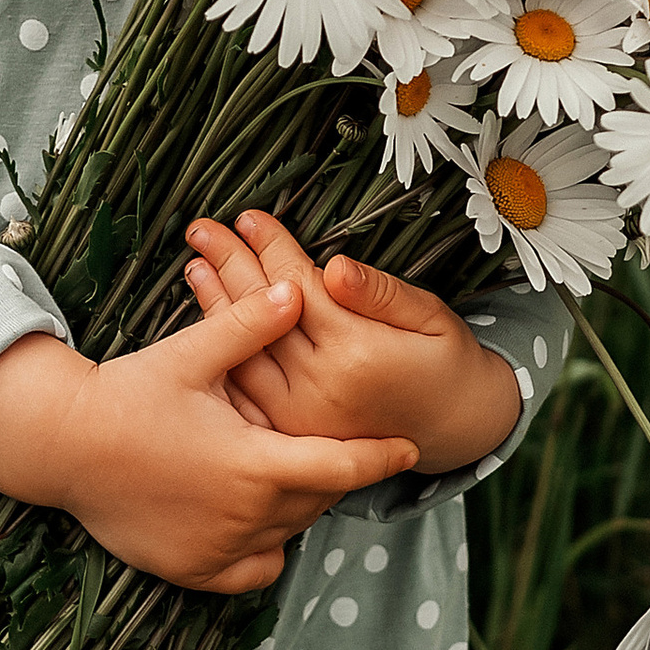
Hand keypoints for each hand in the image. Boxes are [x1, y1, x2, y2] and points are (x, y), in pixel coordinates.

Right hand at [0, 283, 418, 592]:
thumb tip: (298, 288)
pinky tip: (255, 517)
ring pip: (289, 532)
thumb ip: (249, 325)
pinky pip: (253, 570)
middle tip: (331, 444)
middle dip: (333, 471)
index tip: (409, 448)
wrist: (60, 445)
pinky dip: (265, 548)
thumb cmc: (126, 395)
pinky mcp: (192, 569)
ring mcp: (218, 550)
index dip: (381, 456)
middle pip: (318, 499)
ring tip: (289, 470)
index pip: (342, 467)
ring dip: (301, 504)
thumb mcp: (189, 354)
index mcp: (254, 463)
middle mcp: (244, 516)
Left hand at [181, 209, 521, 473]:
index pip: (299, 286)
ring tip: (195, 263)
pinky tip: (210, 317)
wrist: (454, 429)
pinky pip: (247, 385)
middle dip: (231, 264)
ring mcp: (299, 416)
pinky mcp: (290, 432)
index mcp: (357, 353)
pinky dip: (225, 348)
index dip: (272, 248)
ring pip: (245, 350)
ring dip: (216, 304)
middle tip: (203, 229)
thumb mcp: (431, 317)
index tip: (249, 217)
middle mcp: (321, 388)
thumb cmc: (445, 362)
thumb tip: (334, 267)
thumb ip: (381, 293)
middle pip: (264, 314)